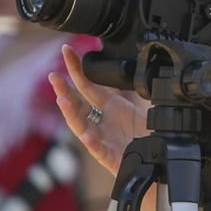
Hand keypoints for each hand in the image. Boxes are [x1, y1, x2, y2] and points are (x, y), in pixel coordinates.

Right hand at [49, 45, 149, 172]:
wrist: (156, 160)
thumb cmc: (146, 134)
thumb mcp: (142, 105)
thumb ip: (133, 88)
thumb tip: (134, 64)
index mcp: (108, 107)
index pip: (86, 85)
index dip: (76, 69)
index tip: (67, 51)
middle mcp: (101, 122)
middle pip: (77, 104)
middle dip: (64, 90)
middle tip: (54, 76)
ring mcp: (103, 140)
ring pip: (81, 126)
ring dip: (71, 113)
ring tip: (62, 100)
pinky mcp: (110, 158)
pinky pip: (99, 150)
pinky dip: (92, 142)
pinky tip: (87, 135)